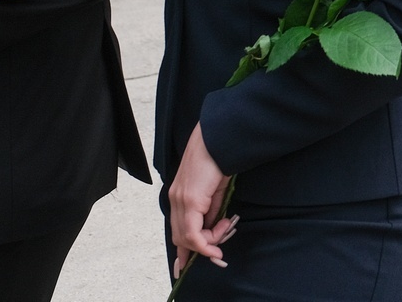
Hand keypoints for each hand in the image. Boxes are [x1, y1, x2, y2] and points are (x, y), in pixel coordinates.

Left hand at [168, 123, 237, 276]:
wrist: (218, 139)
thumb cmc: (218, 157)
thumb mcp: (215, 189)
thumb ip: (211, 208)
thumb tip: (212, 226)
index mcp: (179, 196)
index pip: (177, 229)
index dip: (184, 250)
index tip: (192, 262)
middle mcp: (175, 200)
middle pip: (180, 237)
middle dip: (200, 248)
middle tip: (219, 248)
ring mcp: (180, 200)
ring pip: (186, 237)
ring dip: (208, 242)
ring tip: (226, 230)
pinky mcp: (190, 200)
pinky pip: (193, 232)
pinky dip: (205, 242)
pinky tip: (217, 242)